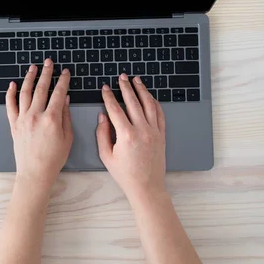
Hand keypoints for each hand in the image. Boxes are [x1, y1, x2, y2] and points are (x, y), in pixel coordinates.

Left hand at [6, 59, 73, 190]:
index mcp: (51, 118)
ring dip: (29, 78)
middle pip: (41, 88)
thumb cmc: (54, 158)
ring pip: (25, 93)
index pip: (58, 93)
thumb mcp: (67, 137)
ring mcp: (23, 119)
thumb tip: (64, 98)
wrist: (35, 172)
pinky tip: (12, 84)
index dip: (62, 81)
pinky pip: (10, 105)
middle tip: (49, 62)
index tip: (65, 72)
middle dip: (46, 73)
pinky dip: (10, 93)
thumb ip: (65, 116)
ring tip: (33, 68)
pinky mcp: (14, 124)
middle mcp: (36, 115)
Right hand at [96, 74, 166, 201]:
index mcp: (126, 135)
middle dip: (126, 87)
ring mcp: (154, 132)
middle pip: (133, 102)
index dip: (108, 96)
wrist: (146, 186)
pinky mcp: (161, 135)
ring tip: (137, 80)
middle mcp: (142, 130)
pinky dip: (154, 103)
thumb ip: (102, 134)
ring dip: (142, 90)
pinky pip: (159, 114)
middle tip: (122, 77)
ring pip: (149, 105)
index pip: (115, 109)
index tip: (105, 88)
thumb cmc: (124, 174)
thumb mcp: (106, 156)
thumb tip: (102, 116)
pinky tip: (150, 96)